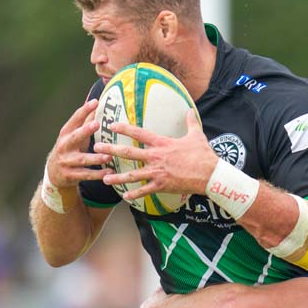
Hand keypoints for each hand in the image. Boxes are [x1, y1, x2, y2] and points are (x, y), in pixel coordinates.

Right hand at [45, 99, 113, 188]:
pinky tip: (109, 173)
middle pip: (75, 137)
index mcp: (66, 133)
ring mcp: (66, 161)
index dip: (84, 110)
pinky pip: (85, 175)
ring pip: (82, 159)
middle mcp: (64, 146)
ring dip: (96, 158)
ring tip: (109, 156)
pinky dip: (97, 175)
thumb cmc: (70, 149)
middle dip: (85, 130)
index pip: (75, 119)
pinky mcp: (70, 175)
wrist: (54, 173)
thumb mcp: (75, 135)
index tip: (95, 102)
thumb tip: (96, 101)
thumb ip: (85, 121)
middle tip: (97, 124)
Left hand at [94, 110, 219, 200]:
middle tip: (97, 147)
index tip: (113, 124)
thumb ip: (190, 122)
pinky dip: (134, 194)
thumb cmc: (203, 155)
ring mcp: (158, 172)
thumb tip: (190, 110)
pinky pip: (144, 191)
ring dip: (117, 177)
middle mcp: (156, 157)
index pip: (139, 133)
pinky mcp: (162, 186)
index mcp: (162, 143)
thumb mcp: (197, 135)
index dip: (125, 127)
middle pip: (129, 152)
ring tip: (104, 177)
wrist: (210, 174)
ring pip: (132, 175)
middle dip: (112, 149)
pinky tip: (124, 196)